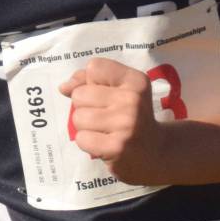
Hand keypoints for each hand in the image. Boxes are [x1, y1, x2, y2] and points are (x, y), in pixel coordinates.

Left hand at [60, 56, 175, 185]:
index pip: (94, 68)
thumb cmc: (131, 117)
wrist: (156, 152)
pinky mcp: (116, 147)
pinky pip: (82, 139)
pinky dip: (88, 143)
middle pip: (80, 94)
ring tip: (104, 131)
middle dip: (85, 107)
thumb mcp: (120, 91)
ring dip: (86, 127)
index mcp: (135, 80)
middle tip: (105, 118)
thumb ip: (90, 81)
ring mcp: (125, 124)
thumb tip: (64, 87)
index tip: (107, 95)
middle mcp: (132, 99)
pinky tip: (104, 144)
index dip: (91, 82)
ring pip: (78, 117)